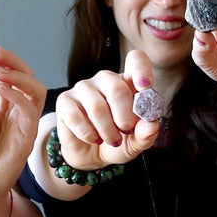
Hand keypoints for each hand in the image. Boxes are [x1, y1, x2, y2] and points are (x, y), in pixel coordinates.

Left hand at [0, 45, 46, 202]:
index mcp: (2, 104)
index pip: (9, 74)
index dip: (0, 59)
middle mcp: (16, 111)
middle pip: (28, 77)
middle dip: (13, 61)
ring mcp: (24, 124)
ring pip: (36, 90)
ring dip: (19, 76)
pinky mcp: (26, 138)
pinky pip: (31, 111)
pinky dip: (18, 97)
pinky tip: (1, 90)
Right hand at [51, 49, 160, 168]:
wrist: (91, 156)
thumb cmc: (117, 141)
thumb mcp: (136, 142)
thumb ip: (146, 134)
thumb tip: (152, 125)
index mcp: (128, 82)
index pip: (136, 60)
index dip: (141, 71)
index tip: (145, 88)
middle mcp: (105, 80)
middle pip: (117, 88)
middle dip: (124, 117)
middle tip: (125, 131)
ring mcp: (83, 88)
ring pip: (97, 107)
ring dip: (107, 131)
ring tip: (112, 140)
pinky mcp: (65, 100)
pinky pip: (76, 117)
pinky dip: (88, 134)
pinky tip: (94, 139)